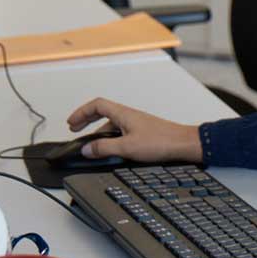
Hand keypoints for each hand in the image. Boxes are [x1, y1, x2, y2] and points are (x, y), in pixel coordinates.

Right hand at [65, 97, 202, 163]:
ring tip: (92, 146)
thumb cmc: (162, 141)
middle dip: (86, 121)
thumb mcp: (127, 147)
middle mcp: (129, 116)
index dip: (81, 112)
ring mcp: (136, 124)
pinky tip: (112, 151)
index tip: (71, 123)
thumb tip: (87, 149)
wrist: (185, 144)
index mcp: (123, 114)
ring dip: (99, 133)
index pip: (97, 105)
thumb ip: (104, 148)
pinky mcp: (143, 133)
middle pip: (102, 113)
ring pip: (112, 125)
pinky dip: (111, 139)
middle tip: (76, 130)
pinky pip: (121, 133)